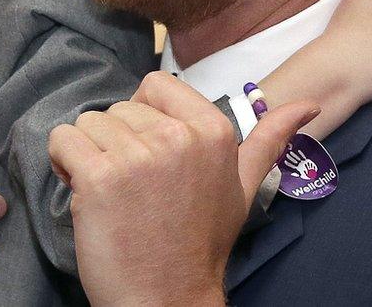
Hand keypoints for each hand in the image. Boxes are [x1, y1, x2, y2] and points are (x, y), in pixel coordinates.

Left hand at [48, 72, 318, 306]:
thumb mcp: (244, 188)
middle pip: (120, 108)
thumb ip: (269, 141)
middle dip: (116, 141)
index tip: (149, 153)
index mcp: (213, 130)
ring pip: (89, 122)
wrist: (167, 299)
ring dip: (89, 153)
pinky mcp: (99, 177)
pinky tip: (85, 191)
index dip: (144, 117)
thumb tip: (308, 104)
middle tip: (132, 185)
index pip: (156, 85)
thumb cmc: (200, 243)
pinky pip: (63, 139)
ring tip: (111, 192)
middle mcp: (177, 137)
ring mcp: (138, 156)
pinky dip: (64, 162)